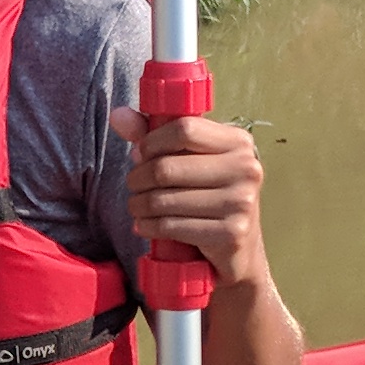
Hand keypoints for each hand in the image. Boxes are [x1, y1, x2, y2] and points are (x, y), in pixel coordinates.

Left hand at [115, 103, 265, 277]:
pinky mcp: (231, 233)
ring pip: (164, 200)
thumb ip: (155, 136)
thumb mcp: (190, 160)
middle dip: (138, 178)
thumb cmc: (209, 195)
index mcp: (238, 142)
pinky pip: (172, 226)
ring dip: (139, 205)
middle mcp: (246, 169)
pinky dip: (149, 227)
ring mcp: (241, 202)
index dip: (152, 141)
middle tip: (134, 186)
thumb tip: (118, 115)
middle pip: (167, 168)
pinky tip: (145, 226)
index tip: (141, 154)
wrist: (239, 248)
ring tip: (137, 207)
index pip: (184, 128)